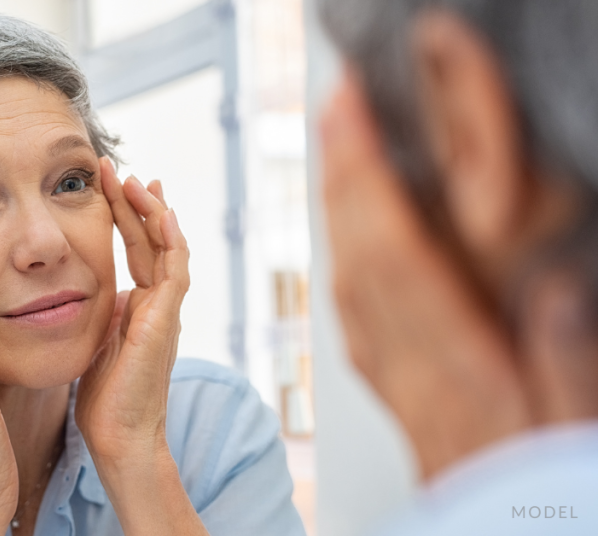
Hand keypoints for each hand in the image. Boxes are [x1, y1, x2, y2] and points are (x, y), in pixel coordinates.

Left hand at [74, 158, 206, 535]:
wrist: (119, 435)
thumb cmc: (104, 399)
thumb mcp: (96, 342)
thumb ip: (100, 313)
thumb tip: (89, 290)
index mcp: (140, 307)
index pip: (137, 249)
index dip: (125, 215)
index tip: (110, 184)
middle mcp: (157, 304)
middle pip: (152, 240)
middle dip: (136, 202)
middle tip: (118, 168)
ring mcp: (166, 311)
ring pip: (168, 248)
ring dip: (153, 212)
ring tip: (136, 179)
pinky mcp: (166, 321)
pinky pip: (175, 272)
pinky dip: (171, 241)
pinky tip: (161, 214)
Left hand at [321, 71, 528, 477]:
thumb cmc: (535, 485)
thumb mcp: (572, 422)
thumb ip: (563, 358)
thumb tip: (549, 291)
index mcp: (458, 369)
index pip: (398, 258)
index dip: (371, 183)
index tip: (356, 122)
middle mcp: (411, 368)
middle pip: (361, 258)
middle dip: (346, 177)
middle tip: (338, 111)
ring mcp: (394, 378)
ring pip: (350, 280)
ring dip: (341, 210)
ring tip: (341, 152)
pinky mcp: (392, 386)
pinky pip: (354, 313)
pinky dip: (347, 256)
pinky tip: (348, 235)